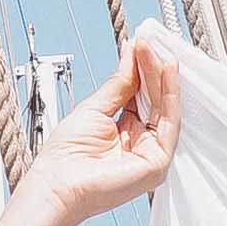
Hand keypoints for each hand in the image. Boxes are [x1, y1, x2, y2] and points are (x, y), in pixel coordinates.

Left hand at [0, 20, 189, 225]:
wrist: (57, 184)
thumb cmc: (66, 156)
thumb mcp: (95, 108)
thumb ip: (119, 83)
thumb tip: (131, 54)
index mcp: (126, 132)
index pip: (141, 96)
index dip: (142, 69)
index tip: (141, 43)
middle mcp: (141, 143)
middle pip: (154, 99)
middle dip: (152, 68)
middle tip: (148, 41)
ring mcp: (152, 154)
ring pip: (164, 107)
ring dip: (161, 75)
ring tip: (154, 49)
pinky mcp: (158, 162)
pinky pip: (169, 122)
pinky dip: (169, 94)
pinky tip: (165, 71)